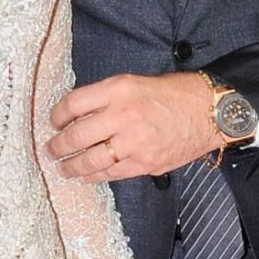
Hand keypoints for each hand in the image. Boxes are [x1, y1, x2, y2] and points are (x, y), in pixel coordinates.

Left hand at [47, 73, 215, 181]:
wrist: (209, 111)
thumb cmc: (173, 94)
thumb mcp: (135, 82)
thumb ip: (107, 98)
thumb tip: (78, 117)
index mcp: (118, 89)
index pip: (73, 104)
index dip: (57, 116)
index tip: (53, 122)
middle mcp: (123, 115)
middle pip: (76, 136)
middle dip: (57, 146)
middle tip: (50, 149)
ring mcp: (134, 142)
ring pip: (90, 160)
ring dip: (70, 166)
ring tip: (62, 167)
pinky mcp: (144, 163)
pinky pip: (110, 173)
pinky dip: (93, 176)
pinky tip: (85, 175)